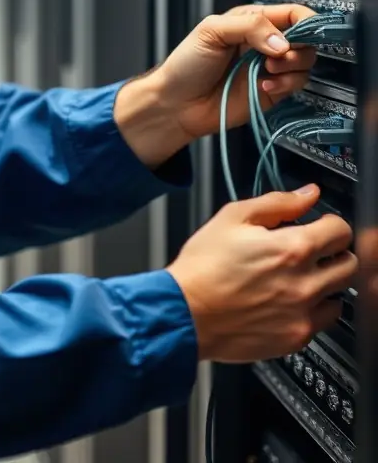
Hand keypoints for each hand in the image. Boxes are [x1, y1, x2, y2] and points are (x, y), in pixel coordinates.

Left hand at [155, 3, 317, 140]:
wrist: (178, 103)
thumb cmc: (187, 64)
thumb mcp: (212, 31)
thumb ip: (250, 27)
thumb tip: (282, 41)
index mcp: (252, 22)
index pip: (291, 13)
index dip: (306, 20)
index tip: (307, 30)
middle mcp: (265, 43)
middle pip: (305, 38)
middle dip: (299, 45)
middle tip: (279, 53)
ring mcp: (269, 68)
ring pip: (305, 62)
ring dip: (292, 65)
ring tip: (269, 68)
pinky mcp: (271, 91)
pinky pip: (295, 85)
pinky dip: (286, 85)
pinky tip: (264, 85)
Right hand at [167, 186, 356, 362]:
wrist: (184, 312)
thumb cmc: (203, 267)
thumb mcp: (233, 217)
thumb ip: (277, 202)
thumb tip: (307, 194)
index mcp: (292, 248)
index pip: (341, 230)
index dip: (330, 223)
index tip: (320, 226)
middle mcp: (304, 283)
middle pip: (349, 264)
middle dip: (333, 253)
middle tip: (312, 252)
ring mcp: (302, 314)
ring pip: (340, 296)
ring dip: (325, 284)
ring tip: (297, 279)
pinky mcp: (295, 338)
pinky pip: (321, 323)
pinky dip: (310, 310)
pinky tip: (286, 301)